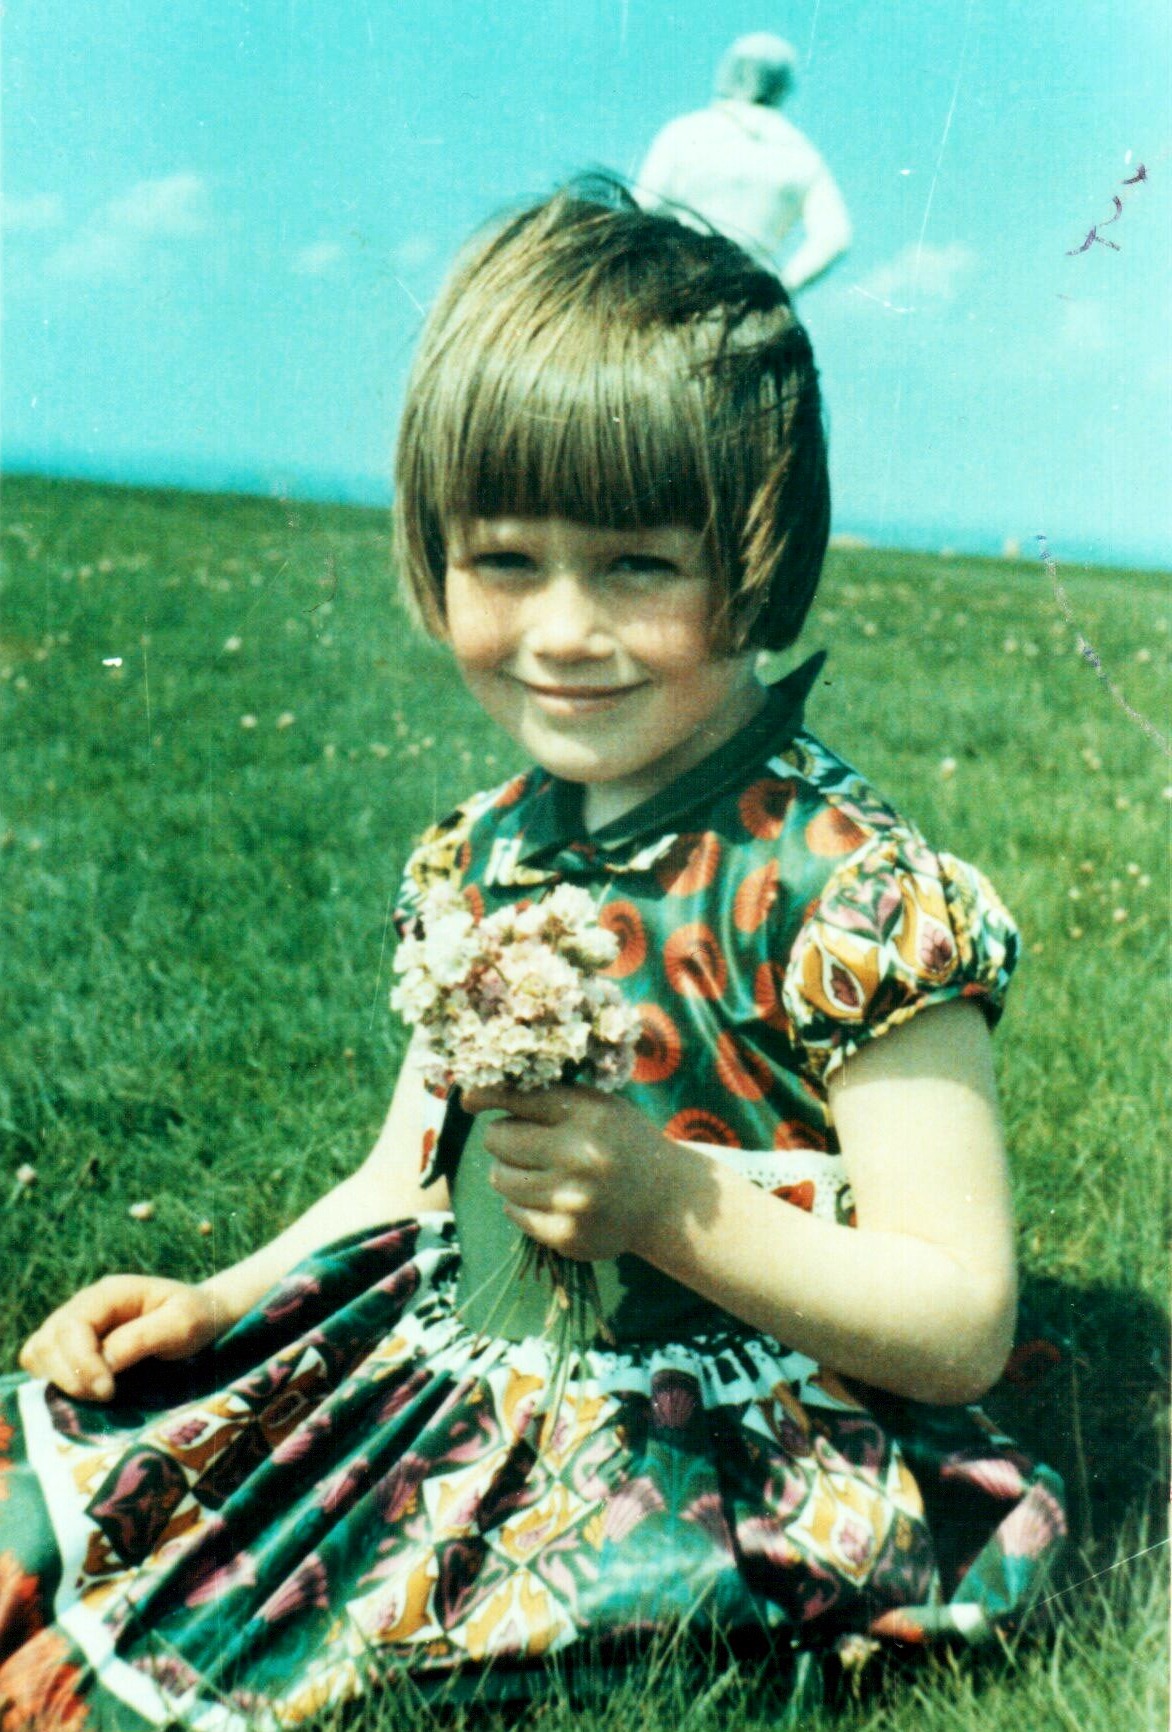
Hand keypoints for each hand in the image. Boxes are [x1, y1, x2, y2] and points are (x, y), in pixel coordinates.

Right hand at [19, 1276, 225, 1401]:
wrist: (201, 1316)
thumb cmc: (195, 1317)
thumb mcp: (181, 1324)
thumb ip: (142, 1339)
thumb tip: (104, 1364)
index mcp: (110, 1293)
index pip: (73, 1325)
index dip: (82, 1362)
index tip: (107, 1391)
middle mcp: (85, 1305)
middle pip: (49, 1340)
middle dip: (71, 1376)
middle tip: (105, 1397)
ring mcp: (75, 1323)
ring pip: (39, 1351)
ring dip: (59, 1379)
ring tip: (95, 1395)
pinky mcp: (73, 1345)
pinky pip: (42, 1361)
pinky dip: (53, 1378)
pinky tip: (84, 1391)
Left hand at [462, 1084, 668, 1262]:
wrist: (666, 1200)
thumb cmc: (620, 1142)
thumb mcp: (597, 1106)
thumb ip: (547, 1096)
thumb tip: (475, 1093)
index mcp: (588, 1114)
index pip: (515, 1096)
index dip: (484, 1095)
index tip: (468, 1099)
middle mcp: (580, 1155)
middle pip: (497, 1138)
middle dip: (504, 1138)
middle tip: (527, 1142)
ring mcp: (572, 1199)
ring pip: (500, 1178)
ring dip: (511, 1172)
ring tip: (541, 1171)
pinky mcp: (565, 1234)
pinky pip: (513, 1212)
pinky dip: (523, 1204)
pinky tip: (550, 1198)